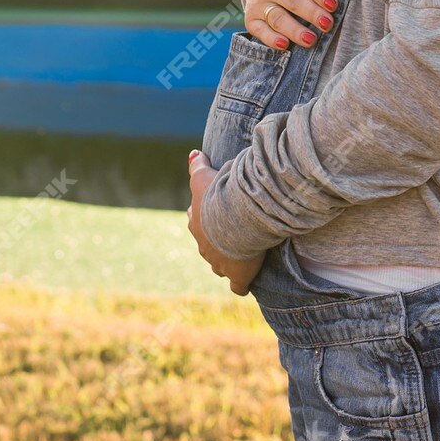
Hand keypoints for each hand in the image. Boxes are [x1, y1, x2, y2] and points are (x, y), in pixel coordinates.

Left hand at [187, 149, 265, 294]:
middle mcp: (203, 245)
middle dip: (217, 242)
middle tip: (232, 235)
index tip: (219, 214)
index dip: (207, 219)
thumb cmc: (219, 196)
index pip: (197, 222)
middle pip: (207, 245)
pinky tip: (247, 283)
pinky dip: (242, 284)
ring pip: (219, 265)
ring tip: (243, 255)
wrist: (235, 218)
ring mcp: (218, 263)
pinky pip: (238, 286)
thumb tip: (192, 154)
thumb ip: (197, 166)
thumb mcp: (204, 177)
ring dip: (228, 260)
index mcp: (196, 223)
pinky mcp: (237, 275)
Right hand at [243, 0, 339, 51]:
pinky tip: (284, 45)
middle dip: (311, 13)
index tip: (333, 4)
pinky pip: (259, 30)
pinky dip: (270, 39)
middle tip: (328, 24)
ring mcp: (259, 1)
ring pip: (277, 18)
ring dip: (294, 30)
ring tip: (311, 40)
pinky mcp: (251, 17)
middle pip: (292, 0)